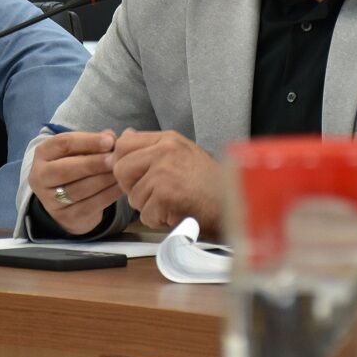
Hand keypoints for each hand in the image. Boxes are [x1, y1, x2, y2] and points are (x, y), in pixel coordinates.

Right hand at [28, 130, 119, 234]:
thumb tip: (114, 137)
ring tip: (119, 172)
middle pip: (66, 170)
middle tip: (114, 159)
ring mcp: (50, 200)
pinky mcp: (66, 217)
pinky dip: (107, 195)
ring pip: (78, 190)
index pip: (63, 144)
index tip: (110, 141)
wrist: (65, 201)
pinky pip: (89, 205)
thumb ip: (96, 142)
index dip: (88, 141)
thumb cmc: (75, 167)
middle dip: (93, 163)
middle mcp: (40, 177)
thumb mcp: (80, 151)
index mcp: (43, 153)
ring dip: (102, 180)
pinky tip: (120, 187)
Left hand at [109, 129, 223, 232]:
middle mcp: (164, 152)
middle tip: (155, 193)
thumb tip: (125, 136)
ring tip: (172, 202)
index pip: (124, 143)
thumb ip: (153, 147)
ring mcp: (164, 173)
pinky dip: (158, 220)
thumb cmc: (210, 183)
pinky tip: (176, 213)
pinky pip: (145, 215)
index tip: (134, 174)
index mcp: (168, 140)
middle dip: (132, 186)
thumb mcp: (183, 153)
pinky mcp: (165, 196)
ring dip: (149, 206)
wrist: (235, 204)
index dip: (123, 162)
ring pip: (133, 196)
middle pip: (121, 169)